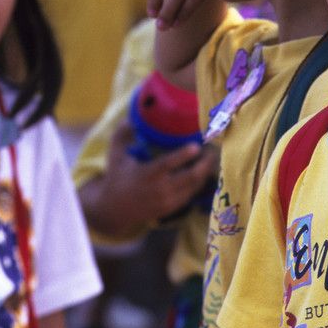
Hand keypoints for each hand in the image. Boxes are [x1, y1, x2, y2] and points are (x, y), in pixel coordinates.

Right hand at [82, 121, 217, 236]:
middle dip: (205, 163)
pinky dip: (199, 181)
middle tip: (212, 148)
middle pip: (190, 177)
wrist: (114, 211)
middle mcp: (160, 189)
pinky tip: (203, 169)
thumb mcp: (115, 155)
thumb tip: (129, 117)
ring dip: (205, 171)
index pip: (168, 164)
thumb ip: (121, 135)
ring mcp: (168, 200)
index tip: (196, 145)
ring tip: (211, 156)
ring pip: (195, 185)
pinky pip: (192, 193)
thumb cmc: (116, 177)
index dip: (183, 155)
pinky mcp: (173, 207)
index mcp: (147, 174)